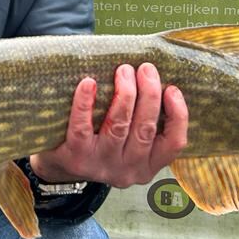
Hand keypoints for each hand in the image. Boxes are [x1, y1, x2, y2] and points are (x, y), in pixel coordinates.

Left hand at [29, 63, 187, 188]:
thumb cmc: (101, 141)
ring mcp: (101, 165)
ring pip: (118, 125)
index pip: (173, 144)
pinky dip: (85, 102)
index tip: (172, 88)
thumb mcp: (129, 142)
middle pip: (145, 128)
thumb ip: (145, 120)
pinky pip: (82, 127)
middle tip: (145, 68)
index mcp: (148, 166)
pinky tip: (88, 83)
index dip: (178, 115)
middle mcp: (128, 170)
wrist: (60, 164)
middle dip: (149, 94)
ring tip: (123, 71)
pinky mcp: (76, 157)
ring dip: (124, 93)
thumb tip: (157, 78)